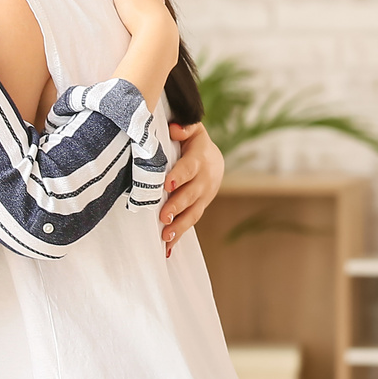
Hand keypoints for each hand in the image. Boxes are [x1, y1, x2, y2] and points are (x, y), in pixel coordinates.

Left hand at [160, 122, 224, 256]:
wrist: (214, 160)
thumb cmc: (193, 143)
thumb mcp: (192, 130)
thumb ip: (184, 128)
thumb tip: (175, 129)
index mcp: (199, 158)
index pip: (189, 167)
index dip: (179, 176)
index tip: (167, 184)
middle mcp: (204, 179)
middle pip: (191, 194)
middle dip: (177, 206)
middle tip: (163, 217)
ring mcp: (203, 196)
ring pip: (192, 213)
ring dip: (179, 226)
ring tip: (165, 238)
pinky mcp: (199, 208)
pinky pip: (190, 222)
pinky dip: (179, 236)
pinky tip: (167, 250)